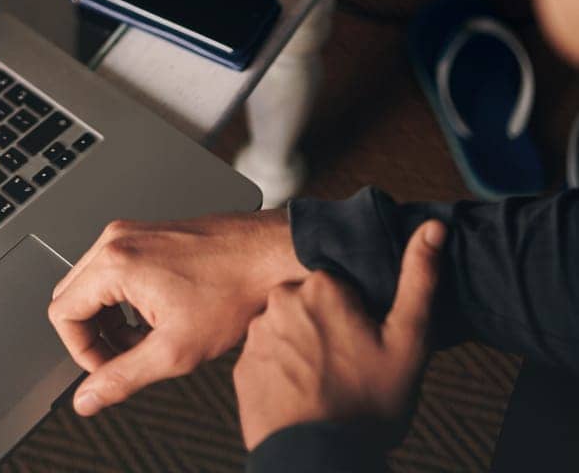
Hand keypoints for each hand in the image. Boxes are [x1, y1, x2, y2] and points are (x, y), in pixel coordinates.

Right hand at [48, 210, 304, 416]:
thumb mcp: (174, 350)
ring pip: (91, 282)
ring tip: (144, 338)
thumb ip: (122, 376)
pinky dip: (122, 297)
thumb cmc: (231, 292)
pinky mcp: (146, 232)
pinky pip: (112, 268)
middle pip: (72, 295)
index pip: (63, 313)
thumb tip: (88, 397)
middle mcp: (117, 240)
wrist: (268, 256)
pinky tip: (155, 315)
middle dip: (92, 334)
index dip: (81, 351)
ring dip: (108, 317)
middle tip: (125, 355)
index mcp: (116, 263)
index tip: (107, 367)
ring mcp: (131, 232)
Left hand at [234, 220, 445, 451]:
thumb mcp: (407, 341)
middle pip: (313, 307)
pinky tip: (304, 398)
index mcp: (322, 286)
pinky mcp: (241, 368)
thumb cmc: (367, 405)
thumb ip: (419, 279)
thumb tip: (434, 227)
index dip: (360, 315)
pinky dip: (284, 376)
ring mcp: (257, 334)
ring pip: (289, 333)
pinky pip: (268, 361)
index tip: (367, 341)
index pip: (343, 287)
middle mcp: (281, 300)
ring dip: (305, 352)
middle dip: (330, 331)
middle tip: (351, 369)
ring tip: (328, 388)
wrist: (318, 462)